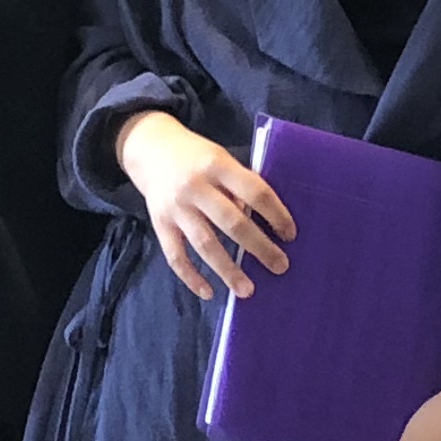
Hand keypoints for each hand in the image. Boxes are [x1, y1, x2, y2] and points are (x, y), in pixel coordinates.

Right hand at [118, 110, 295, 302]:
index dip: (276, 215)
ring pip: (205, 245)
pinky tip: (209, 292)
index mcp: (218, 166)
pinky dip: (191, 277)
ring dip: (228, 270)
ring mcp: (176, 208)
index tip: (290, 235)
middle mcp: (196, 187)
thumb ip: (239, 185)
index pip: (255, 192)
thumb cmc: (196, 156)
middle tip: (280, 267)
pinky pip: (176, 256)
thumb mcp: (221, 159)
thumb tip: (261, 222)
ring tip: (248, 290)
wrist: (150, 148)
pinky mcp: (160, 224)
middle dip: (260, 248)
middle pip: (232, 223)